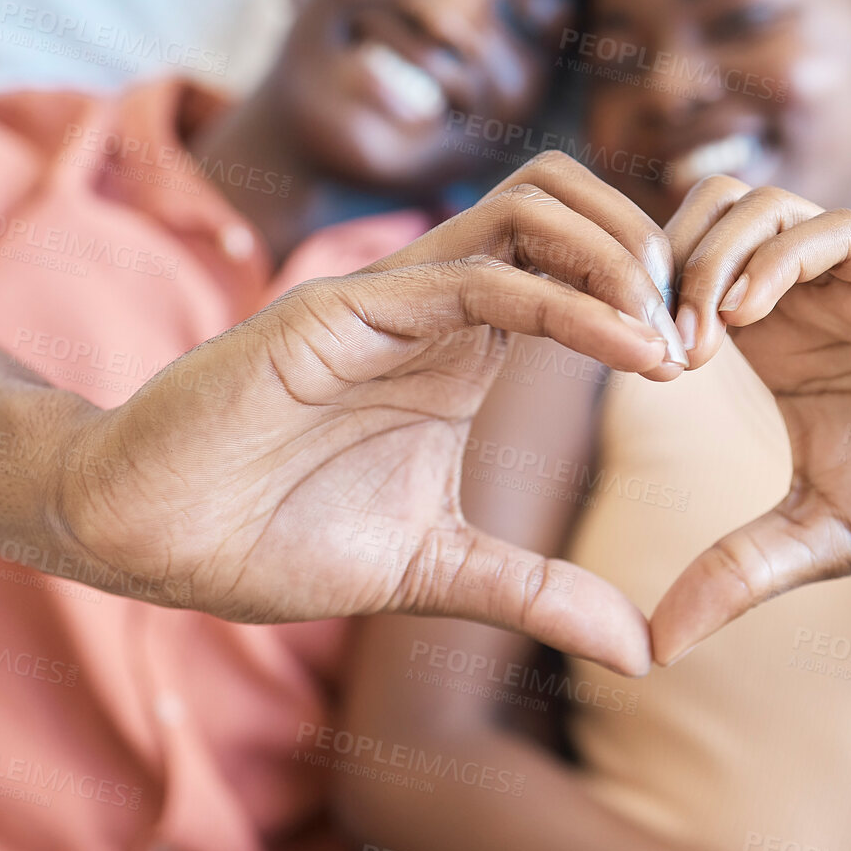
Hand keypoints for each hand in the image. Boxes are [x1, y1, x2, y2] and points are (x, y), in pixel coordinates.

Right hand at [47, 153, 687, 675]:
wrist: (147, 536)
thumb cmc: (270, 538)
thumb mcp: (437, 571)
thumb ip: (537, 594)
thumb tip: (645, 649)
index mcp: (462, 348)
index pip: (574, 263)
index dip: (650, 294)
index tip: (703, 368)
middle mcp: (435, 304)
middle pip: (567, 202)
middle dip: (651, 247)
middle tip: (701, 333)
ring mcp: (391, 299)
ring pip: (533, 209)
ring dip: (622, 256)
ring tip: (670, 339)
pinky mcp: (344, 313)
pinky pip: (480, 277)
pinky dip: (571, 302)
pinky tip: (633, 353)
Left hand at [650, 177, 850, 663]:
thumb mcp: (823, 540)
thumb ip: (739, 573)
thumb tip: (656, 646)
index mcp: (778, 347)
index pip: (681, 277)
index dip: (640, 307)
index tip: (635, 371)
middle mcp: (810, 302)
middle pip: (704, 218)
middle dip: (661, 267)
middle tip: (657, 346)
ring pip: (757, 207)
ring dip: (707, 258)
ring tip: (696, 339)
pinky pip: (835, 230)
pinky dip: (777, 257)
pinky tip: (745, 316)